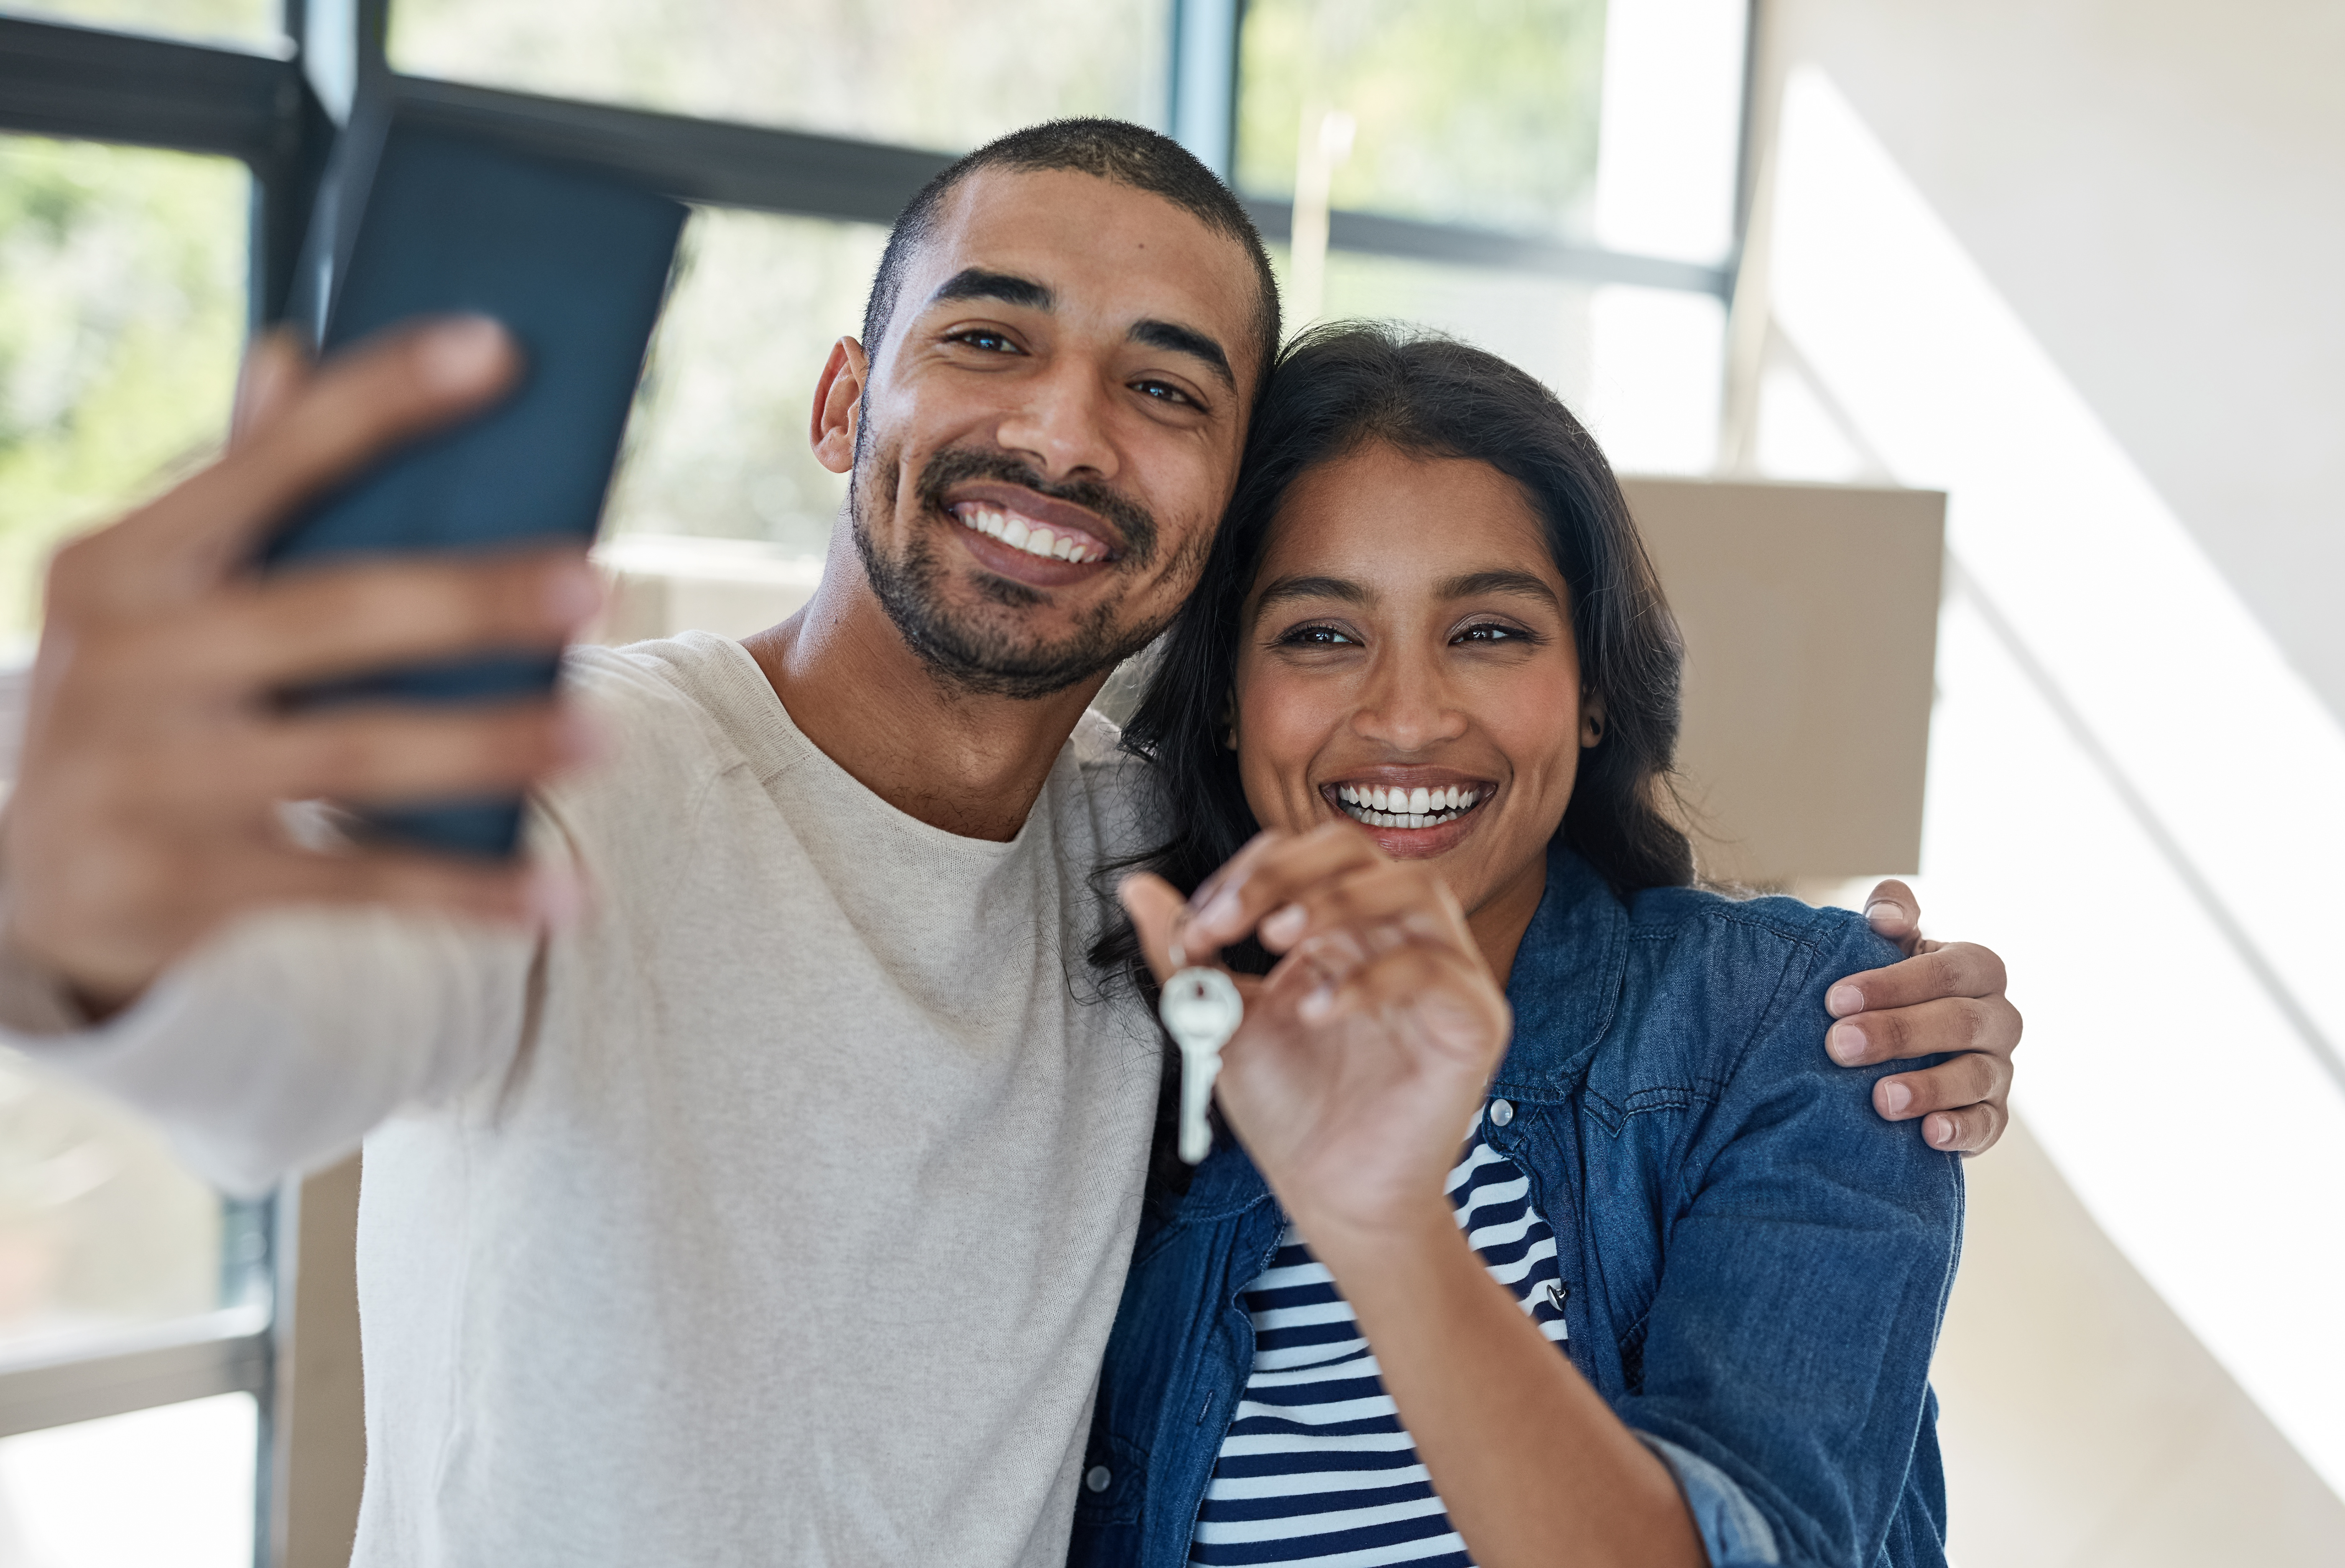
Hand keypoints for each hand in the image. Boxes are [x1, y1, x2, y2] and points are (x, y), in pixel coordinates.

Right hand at [1, 318, 602, 1013]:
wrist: (19, 884)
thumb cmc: (133, 701)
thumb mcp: (151, 595)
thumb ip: (234, 488)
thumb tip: (291, 349)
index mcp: (121, 565)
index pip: (267, 462)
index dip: (379, 402)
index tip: (496, 349)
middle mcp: (124, 661)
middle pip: (332, 614)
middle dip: (470, 599)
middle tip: (595, 584)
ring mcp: (147, 779)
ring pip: (355, 753)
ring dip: (492, 744)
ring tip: (603, 734)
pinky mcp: (183, 886)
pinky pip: (354, 883)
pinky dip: (463, 892)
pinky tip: (556, 897)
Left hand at [1119, 824, 1511, 1241]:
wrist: (1332, 1197)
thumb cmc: (1290, 1111)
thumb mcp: (1220, 1021)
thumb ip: (1185, 956)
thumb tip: (1137, 887)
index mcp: (1339, 930)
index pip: (1302, 855)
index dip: (1246, 876)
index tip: (1194, 930)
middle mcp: (1393, 937)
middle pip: (1355, 850)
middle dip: (1285, 872)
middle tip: (1232, 920)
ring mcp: (1442, 972)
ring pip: (1412, 888)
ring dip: (1335, 903)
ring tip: (1278, 942)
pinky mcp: (1472, 1019)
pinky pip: (1434, 969)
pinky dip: (1368, 980)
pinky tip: (1317, 1011)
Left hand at [1824, 879, 2021, 1153]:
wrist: (1898, 1045)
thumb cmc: (1890, 986)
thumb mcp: (1889, 943)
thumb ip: (1890, 912)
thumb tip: (1886, 917)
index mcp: (1978, 970)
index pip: (1946, 971)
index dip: (1892, 984)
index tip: (1834, 999)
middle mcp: (1998, 1018)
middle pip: (1960, 1022)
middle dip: (1898, 1033)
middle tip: (1839, 1045)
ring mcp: (1999, 1069)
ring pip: (1975, 1076)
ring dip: (1928, 1087)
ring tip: (1879, 1098)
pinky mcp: (1992, 1116)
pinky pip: (1987, 1125)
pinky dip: (1961, 1131)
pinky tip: (1929, 1134)